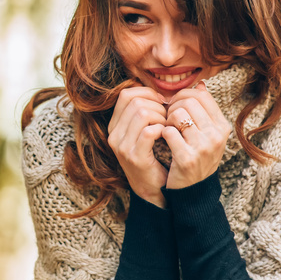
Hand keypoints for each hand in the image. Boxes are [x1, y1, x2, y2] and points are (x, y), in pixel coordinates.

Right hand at [106, 84, 168, 207]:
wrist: (153, 188)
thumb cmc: (154, 156)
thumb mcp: (143, 131)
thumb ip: (146, 111)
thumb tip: (161, 91)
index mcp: (114, 125)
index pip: (126, 94)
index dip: (147, 93)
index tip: (161, 103)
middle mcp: (114, 135)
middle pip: (135, 101)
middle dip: (157, 105)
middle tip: (167, 118)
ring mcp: (122, 147)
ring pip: (142, 113)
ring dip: (161, 117)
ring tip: (167, 127)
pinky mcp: (134, 157)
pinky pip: (149, 131)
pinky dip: (161, 129)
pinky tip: (166, 135)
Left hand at [161, 81, 231, 189]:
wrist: (193, 190)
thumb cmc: (197, 157)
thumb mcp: (208, 134)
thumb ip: (205, 111)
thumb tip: (200, 85)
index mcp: (222, 126)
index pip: (201, 94)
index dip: (183, 95)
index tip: (175, 105)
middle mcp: (216, 136)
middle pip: (188, 101)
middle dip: (172, 106)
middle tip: (167, 118)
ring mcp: (203, 147)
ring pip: (177, 114)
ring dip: (166, 120)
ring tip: (167, 129)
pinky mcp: (187, 158)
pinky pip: (167, 132)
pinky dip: (161, 133)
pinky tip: (163, 140)